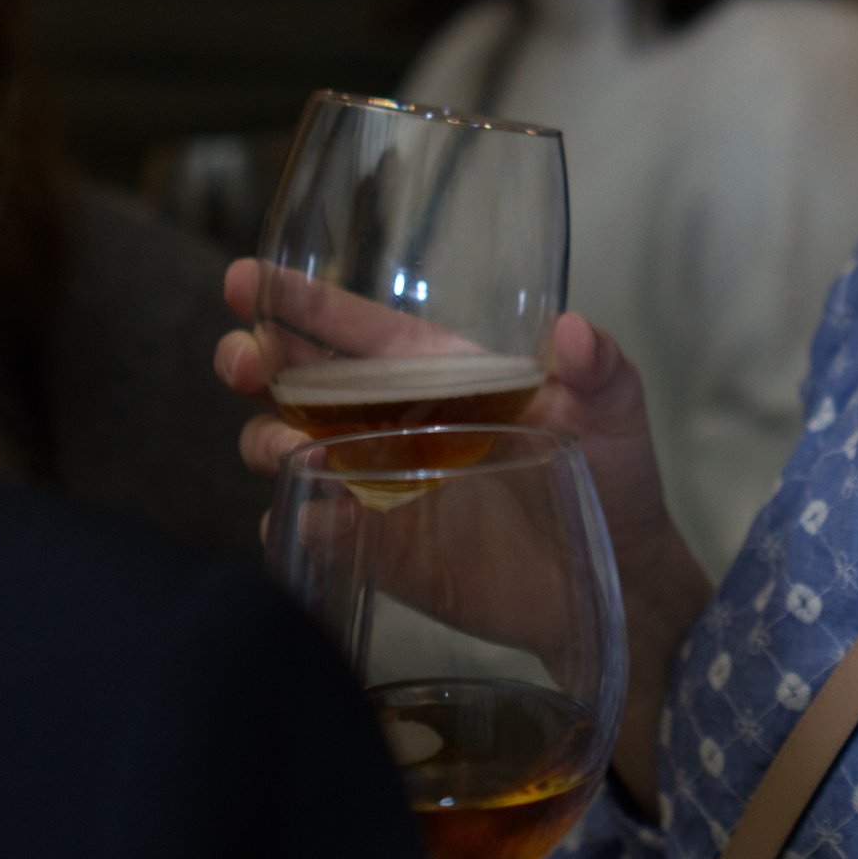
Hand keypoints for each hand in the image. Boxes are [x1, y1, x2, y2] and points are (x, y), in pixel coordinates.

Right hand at [218, 276, 710, 788]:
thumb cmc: (614, 475)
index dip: (299, 302)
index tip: (244, 280)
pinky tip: (303, 516)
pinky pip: (314, 528)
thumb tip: (575, 330)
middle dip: (257, 362)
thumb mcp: (614, 409)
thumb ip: (599, 366)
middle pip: (300, 381)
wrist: (614, 578)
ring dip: (269, 439)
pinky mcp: (380, 549)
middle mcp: (396, 420)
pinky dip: (296, 520)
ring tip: (283, 447)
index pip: (357, 328)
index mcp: (439, 371)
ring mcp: (381, 484)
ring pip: (292, 448)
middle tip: (243, 362)